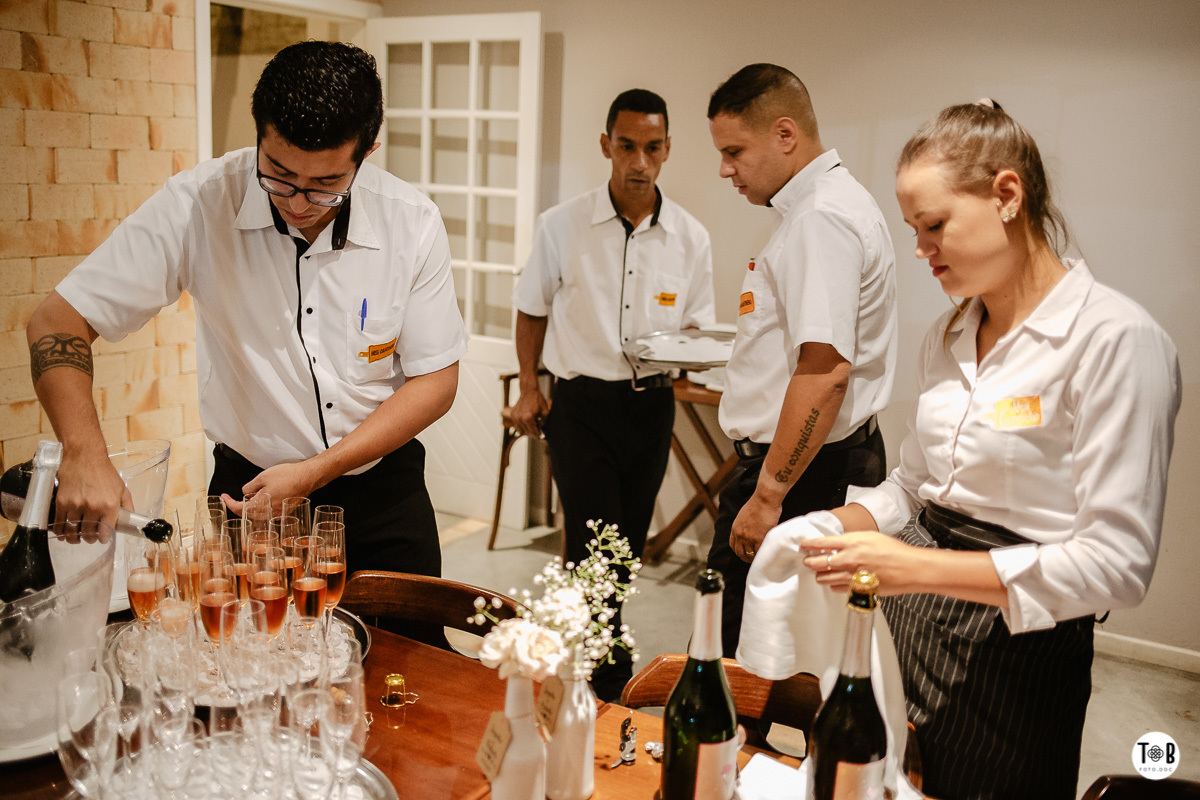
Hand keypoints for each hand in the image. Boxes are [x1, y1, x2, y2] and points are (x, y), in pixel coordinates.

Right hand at [54, 446, 131, 534]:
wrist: (84, 456)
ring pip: (73, 531)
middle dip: (90, 539)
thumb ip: (127, 506)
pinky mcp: (62, 502)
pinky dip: (61, 531)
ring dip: (74, 538)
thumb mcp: (122, 489)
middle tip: (89, 538)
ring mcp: (76, 505)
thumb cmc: (104, 472)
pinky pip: (59, 523)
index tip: (102, 538)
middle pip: (89, 534)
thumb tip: (129, 521)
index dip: (104, 538)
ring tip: (76, 538)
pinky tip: (63, 533)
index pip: (106, 532)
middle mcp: (93, 507)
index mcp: (110, 505)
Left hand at [222, 461, 318, 516]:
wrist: (306, 478)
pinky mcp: (284, 513)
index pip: (238, 509)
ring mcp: (277, 514)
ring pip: (257, 514)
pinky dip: (262, 507)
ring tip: (252, 493)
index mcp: (260, 505)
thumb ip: (249, 487)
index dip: (229, 503)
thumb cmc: (287, 476)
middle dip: (239, 506)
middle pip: (247, 514)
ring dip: (251, 506)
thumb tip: (245, 493)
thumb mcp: (262, 477)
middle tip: (233, 497)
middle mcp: (268, 513)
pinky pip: (268, 513)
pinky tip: (264, 497)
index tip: (224, 497)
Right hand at [509, 387, 549, 437]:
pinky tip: (527, 423)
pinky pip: (517, 426)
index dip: (539, 435)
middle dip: (533, 433)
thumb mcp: (545, 411)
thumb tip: (542, 431)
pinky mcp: (513, 415)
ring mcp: (515, 417)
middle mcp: (520, 418)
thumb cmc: (538, 400)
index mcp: (529, 418)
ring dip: (527, 431)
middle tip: (538, 432)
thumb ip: (544, 422)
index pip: (534, 432)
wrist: (529, 391)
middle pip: (527, 433)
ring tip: (533, 427)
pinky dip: (522, 426)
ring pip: (521, 431)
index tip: (541, 436)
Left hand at [729, 492, 781, 562]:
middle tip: (752, 560)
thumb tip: (749, 532)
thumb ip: (743, 526)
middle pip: (739, 552)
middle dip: (745, 558)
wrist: (764, 499)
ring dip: (754, 559)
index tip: (744, 553)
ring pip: (749, 555)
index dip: (739, 551)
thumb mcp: (743, 516)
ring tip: (759, 559)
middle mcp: (739, 535)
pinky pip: (759, 552)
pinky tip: (765, 556)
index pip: (733, 545)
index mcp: (735, 528)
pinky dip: (761, 556)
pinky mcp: (759, 538)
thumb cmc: (758, 504)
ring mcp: (749, 538)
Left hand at [799, 532, 920, 594]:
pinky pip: (836, 589)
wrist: (910, 568)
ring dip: (820, 574)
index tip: (804, 546)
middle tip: (809, 560)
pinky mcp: (857, 590)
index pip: (821, 543)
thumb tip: (836, 543)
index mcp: (852, 543)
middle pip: (817, 563)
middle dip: (810, 562)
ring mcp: (852, 576)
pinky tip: (837, 580)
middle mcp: (849, 560)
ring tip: (822, 571)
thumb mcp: (871, 536)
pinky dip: (834, 585)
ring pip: (824, 578)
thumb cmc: (894, 550)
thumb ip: (851, 540)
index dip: (809, 545)